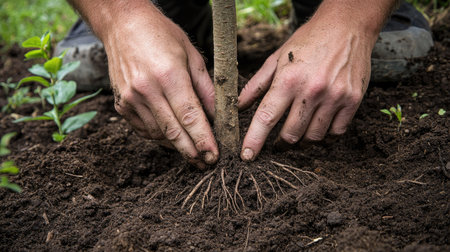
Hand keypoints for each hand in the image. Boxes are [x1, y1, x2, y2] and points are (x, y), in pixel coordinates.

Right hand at [102, 6, 217, 166]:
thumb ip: (205, 88)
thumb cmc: (161, 35)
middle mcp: (146, 90)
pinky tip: (171, 137)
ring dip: (176, 146)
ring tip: (192, 150)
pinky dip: (159, 136)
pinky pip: (143, 129)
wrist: (122, 25)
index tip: (214, 155)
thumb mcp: (191, 55)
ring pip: (158, 134)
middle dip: (192, 152)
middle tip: (205, 164)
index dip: (203, 139)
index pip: (190, 116)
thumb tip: (217, 116)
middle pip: (173, 131)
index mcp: (168, 75)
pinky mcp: (121, 104)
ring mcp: (130, 99)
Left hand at [238, 12, 376, 160]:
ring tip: (299, 129)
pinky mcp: (353, 101)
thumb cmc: (308, 41)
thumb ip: (256, 85)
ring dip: (303, 139)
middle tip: (278, 141)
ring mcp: (334, 97)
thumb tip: (237, 107)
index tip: (247, 156)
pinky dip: (325, 134)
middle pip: (290, 135)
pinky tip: (319, 123)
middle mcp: (311, 91)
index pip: (266, 118)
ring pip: (313, 137)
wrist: (347, 26)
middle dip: (280, 143)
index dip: (254, 140)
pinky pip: (336, 133)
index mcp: (288, 80)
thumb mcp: (277, 58)